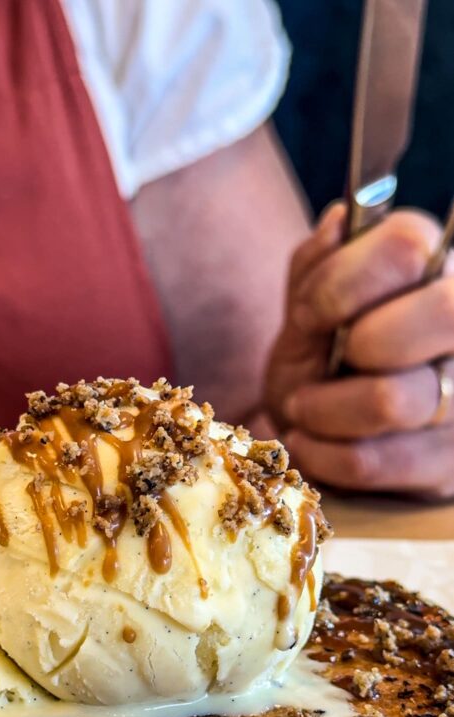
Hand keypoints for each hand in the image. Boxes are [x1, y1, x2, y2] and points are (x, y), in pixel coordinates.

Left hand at [260, 203, 453, 498]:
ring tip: (304, 409)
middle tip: (327, 359)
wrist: (319, 434)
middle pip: (444, 311)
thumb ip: (318, 264)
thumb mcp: (309, 307)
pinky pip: (371, 462)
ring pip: (392, 399)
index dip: (344, 280)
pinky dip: (321, 455)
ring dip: (321, 409)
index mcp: (437, 268)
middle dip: (359, 341)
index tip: (309, 313)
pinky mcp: (446, 465)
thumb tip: (339, 224)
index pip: (410, 246)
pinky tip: (310, 444)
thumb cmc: (322, 358)